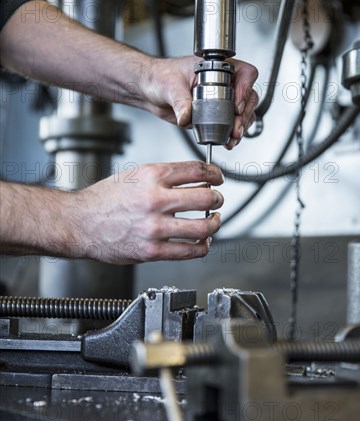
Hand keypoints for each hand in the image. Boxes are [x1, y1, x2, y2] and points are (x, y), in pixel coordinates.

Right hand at [75, 161, 223, 263]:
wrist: (79, 223)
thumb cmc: (103, 200)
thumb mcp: (133, 175)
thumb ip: (163, 176)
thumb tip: (194, 179)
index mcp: (151, 176)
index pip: (197, 170)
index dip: (214, 174)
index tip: (217, 178)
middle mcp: (155, 199)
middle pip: (206, 197)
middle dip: (218, 198)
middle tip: (218, 199)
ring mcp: (154, 227)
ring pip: (203, 226)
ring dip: (215, 223)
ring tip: (213, 221)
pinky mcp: (152, 251)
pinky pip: (189, 250)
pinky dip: (202, 246)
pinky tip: (202, 242)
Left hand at [144, 55, 257, 148]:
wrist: (152, 90)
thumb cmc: (161, 77)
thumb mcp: (171, 86)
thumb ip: (181, 102)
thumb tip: (186, 118)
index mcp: (217, 67)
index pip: (245, 73)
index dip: (245, 89)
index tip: (237, 105)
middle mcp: (224, 83)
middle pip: (249, 97)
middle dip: (245, 115)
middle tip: (236, 128)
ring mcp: (222, 100)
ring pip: (244, 113)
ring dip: (241, 127)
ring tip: (233, 138)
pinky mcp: (215, 116)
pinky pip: (231, 125)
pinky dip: (232, 135)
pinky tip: (227, 142)